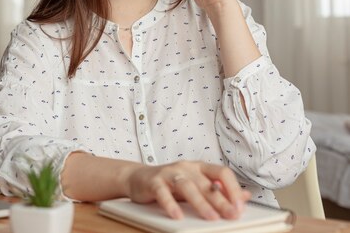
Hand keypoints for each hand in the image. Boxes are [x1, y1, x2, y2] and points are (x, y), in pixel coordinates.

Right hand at [122, 160, 250, 219]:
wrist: (138, 178)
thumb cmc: (171, 183)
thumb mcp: (197, 185)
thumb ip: (219, 190)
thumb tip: (246, 196)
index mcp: (199, 167)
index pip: (222, 172)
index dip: (233, 188)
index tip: (241, 206)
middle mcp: (186, 167)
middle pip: (206, 182)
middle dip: (221, 200)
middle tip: (232, 215)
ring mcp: (169, 173)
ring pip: (187, 186)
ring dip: (200, 202)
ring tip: (211, 217)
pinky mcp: (154, 181)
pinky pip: (163, 193)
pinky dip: (171, 205)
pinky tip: (177, 216)